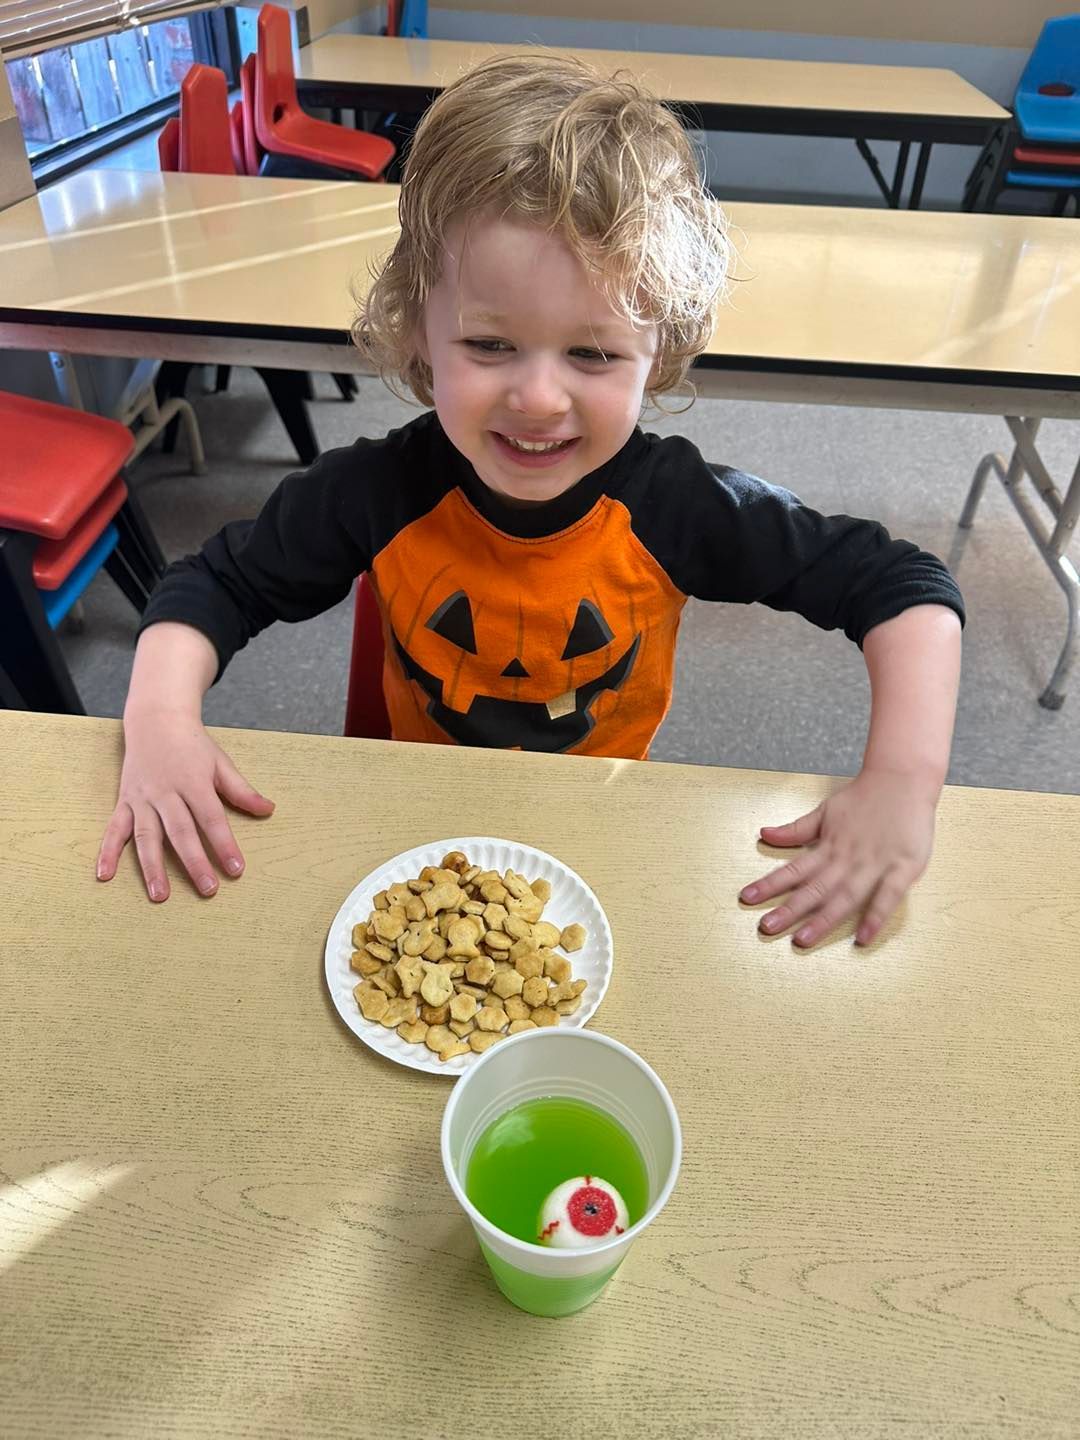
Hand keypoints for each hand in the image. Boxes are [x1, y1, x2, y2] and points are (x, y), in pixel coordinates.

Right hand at [97, 711, 274, 901]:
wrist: (156, 720)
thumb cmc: (192, 745)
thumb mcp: (221, 763)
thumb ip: (242, 791)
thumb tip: (269, 810)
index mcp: (193, 782)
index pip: (211, 818)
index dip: (224, 844)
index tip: (236, 869)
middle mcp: (166, 792)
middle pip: (180, 832)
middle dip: (194, 863)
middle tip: (208, 890)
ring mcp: (142, 798)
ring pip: (147, 836)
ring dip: (152, 867)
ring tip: (159, 896)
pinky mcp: (125, 801)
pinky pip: (115, 829)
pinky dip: (108, 852)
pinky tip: (104, 875)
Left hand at [738, 769, 938, 947]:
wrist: (902, 777)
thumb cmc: (864, 797)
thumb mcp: (825, 810)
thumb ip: (797, 829)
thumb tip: (764, 834)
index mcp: (828, 846)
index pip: (793, 869)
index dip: (769, 884)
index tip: (747, 898)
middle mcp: (847, 858)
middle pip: (814, 888)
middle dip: (789, 910)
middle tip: (766, 928)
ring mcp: (875, 863)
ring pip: (845, 895)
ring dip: (823, 918)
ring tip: (802, 939)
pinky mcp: (904, 866)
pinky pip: (889, 894)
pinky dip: (876, 915)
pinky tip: (863, 936)